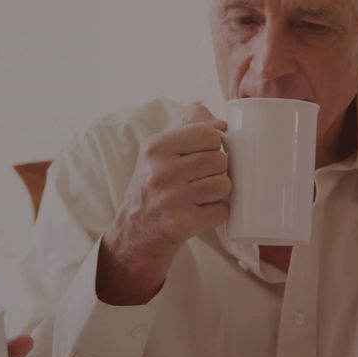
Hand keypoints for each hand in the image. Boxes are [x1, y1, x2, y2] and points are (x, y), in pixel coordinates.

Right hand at [97, 104, 230, 305]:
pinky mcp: (181, 223)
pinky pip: (221, 210)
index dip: (214, 146)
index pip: (209, 134)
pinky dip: (217, 214)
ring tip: (201, 196)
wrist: (134, 235)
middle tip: (201, 180)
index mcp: (154, 147)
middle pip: (220, 160)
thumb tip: (220, 122)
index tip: (202, 156)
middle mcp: (159, 171)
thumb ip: (188, 127)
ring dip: (219, 193)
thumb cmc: (153, 188)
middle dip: (217, 171)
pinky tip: (201, 213)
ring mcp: (170, 198)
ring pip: (224, 185)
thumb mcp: (159, 152)